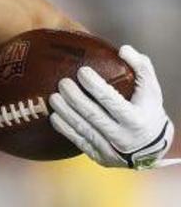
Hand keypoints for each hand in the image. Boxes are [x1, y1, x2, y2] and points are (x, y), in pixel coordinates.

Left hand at [49, 45, 173, 168]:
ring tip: (53, 97)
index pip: (112, 101)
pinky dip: (65, 129)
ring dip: (65, 112)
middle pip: (93, 115)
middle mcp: (123, 137)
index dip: (95, 86)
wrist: (153, 147)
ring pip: (82, 129)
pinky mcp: (99, 157)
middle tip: (62, 83)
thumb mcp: (151, 90)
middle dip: (74, 98)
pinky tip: (54, 116)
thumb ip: (141, 67)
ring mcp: (110, 149)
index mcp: (136, 119)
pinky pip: (78, 141)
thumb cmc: (148, 111)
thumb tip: (124, 49)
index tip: (82, 71)